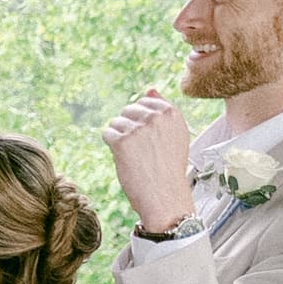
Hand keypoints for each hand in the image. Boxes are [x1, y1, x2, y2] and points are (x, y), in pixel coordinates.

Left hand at [103, 86, 198, 234]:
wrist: (164, 195)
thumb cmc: (168, 166)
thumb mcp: (176, 135)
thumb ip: (164, 110)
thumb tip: (150, 89)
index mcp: (172, 113)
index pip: (145, 101)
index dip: (142, 121)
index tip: (151, 139)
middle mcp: (156, 117)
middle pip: (128, 110)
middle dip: (129, 127)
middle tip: (143, 150)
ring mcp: (139, 128)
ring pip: (116, 122)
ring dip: (120, 138)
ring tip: (136, 155)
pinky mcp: (122, 141)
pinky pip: (107, 133)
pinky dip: (112, 145)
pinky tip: (124, 158)